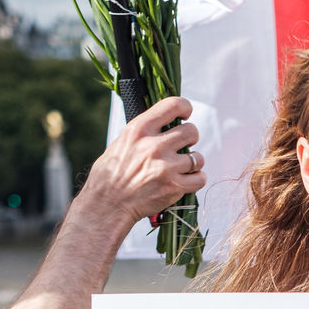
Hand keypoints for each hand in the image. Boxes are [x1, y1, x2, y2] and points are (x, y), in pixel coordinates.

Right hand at [79, 96, 205, 230]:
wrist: (109, 203)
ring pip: (198, 157)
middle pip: (191, 131)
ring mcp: (166, 167)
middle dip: (191, 138)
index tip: (186, 114)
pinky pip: (200, 178)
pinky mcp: (174, 187)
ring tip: (183, 167)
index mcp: (140, 129)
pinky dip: (197, 179)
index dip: (185, 107)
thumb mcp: (123, 141)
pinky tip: (188, 180)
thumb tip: (163, 121)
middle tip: (184, 146)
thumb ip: (145, 131)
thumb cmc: (112, 173)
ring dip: (194, 162)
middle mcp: (154, 145)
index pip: (173, 105)